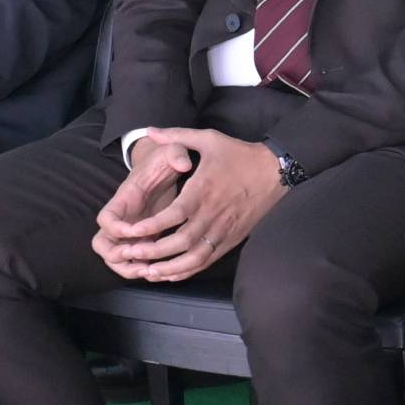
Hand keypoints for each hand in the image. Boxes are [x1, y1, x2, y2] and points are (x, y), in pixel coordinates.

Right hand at [94, 138, 192, 275]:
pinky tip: (161, 271)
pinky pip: (133, 261)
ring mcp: (130, 231)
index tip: (135, 231)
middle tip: (138, 259)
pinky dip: (141, 270)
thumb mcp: (170, 151)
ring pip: (114, 258)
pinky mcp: (143, 240)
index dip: (116, 229)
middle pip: (101, 244)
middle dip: (116, 255)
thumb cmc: (163, 161)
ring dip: (128, 269)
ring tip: (150, 272)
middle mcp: (121, 218)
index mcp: (124, 199)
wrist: (163, 169)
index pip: (106, 218)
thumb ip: (176, 153)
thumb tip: (184, 163)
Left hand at [100, 127, 282, 282]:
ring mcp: (222, 231)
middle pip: (181, 241)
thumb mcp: (208, 138)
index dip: (154, 225)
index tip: (133, 231)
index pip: (176, 214)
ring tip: (147, 272)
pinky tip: (170, 274)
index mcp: (203, 191)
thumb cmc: (238, 155)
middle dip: (154, 251)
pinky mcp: (230, 241)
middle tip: (131, 254)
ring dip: (170, 267)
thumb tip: (149, 130)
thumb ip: (176, 136)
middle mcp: (212, 214)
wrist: (274, 172)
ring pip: (194, 257)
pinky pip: (207, 261)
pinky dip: (187, 271)